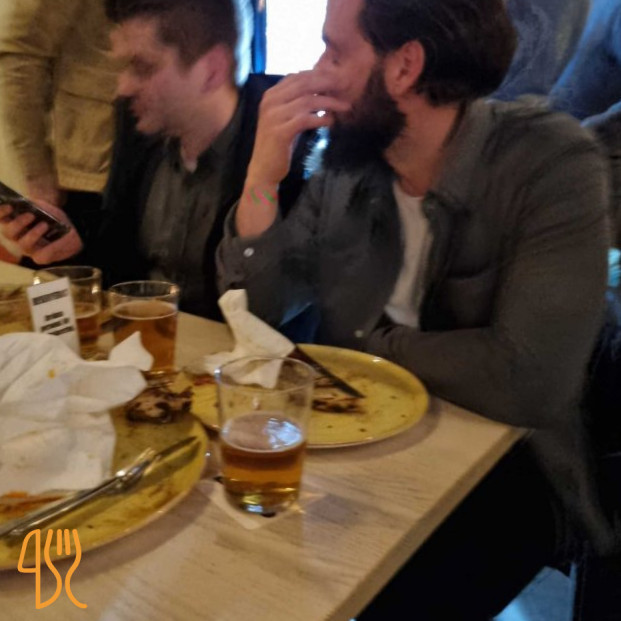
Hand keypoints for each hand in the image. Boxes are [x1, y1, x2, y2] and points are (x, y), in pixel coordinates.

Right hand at [0, 200, 81, 263]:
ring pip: (23, 244)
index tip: (9, 206)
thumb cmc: (54, 218)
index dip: (1, 212)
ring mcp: (29, 249)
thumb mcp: (47, 208)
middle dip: (18, 223)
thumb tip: (29, 202)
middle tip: (30, 215)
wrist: (74, 232)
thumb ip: (36, 205)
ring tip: (44, 225)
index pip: (2, 218)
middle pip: (9, 233)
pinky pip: (42, 255)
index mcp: (14, 223)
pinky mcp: (41, 257)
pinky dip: (50, 246)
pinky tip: (56, 240)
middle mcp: (18, 237)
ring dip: (33, 234)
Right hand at [246, 70, 349, 186]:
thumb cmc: (278, 144)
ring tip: (345, 106)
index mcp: (271, 95)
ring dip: (330, 102)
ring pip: (308, 101)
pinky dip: (321, 118)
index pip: (297, 76)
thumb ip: (297, 103)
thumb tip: (322, 90)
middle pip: (304, 84)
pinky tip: (331, 121)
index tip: (338, 77)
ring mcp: (274, 116)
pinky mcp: (280, 132)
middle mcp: (270, 102)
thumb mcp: (286, 118)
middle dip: (328, 82)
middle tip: (346, 85)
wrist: (264, 169)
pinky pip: (306, 120)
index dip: (319, 74)